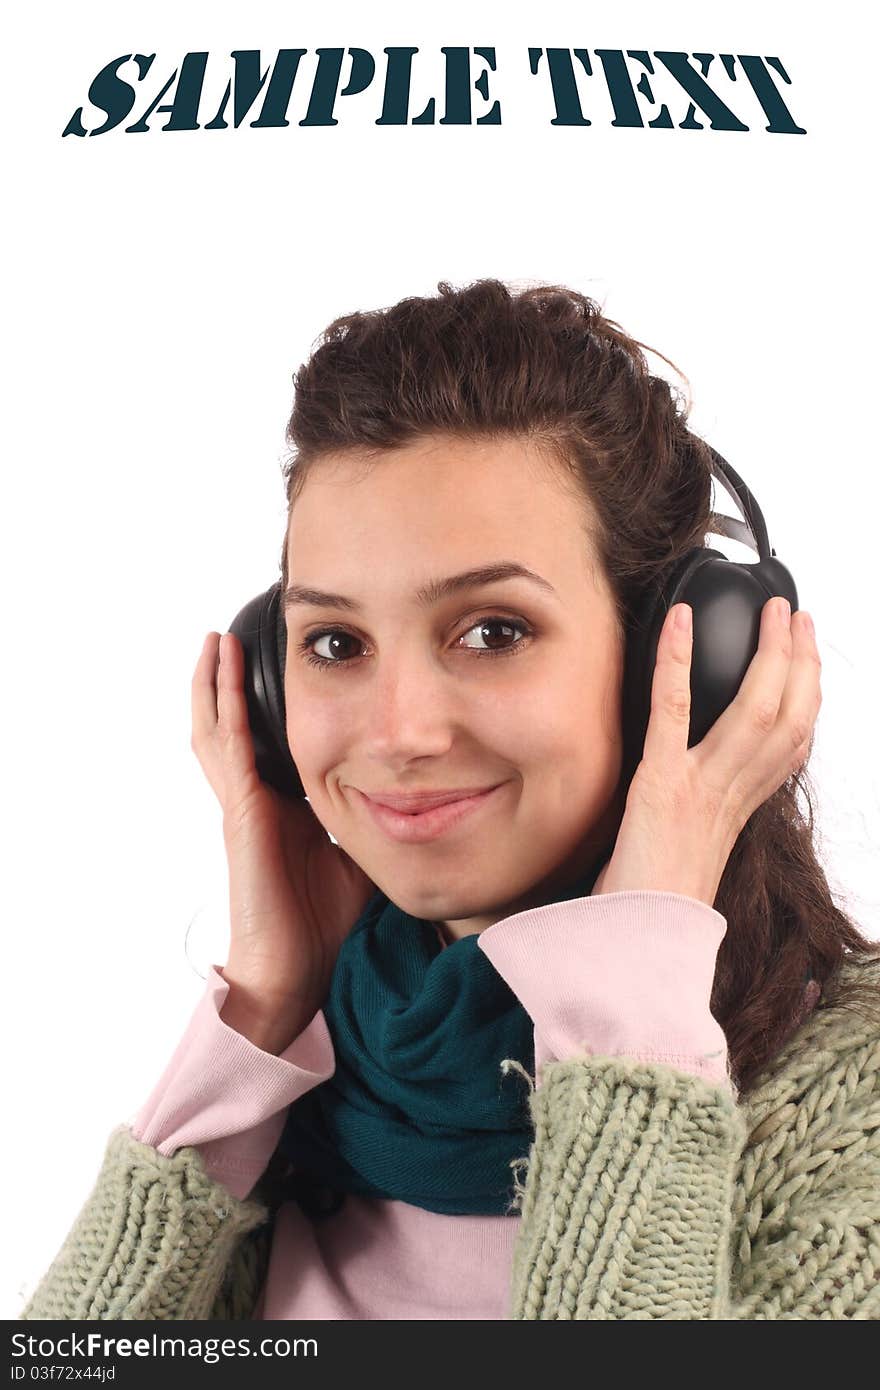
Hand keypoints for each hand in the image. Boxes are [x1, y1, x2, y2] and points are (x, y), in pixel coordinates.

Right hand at [191, 631, 377, 1048]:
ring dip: (216, 683)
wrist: (294, 971)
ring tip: (216, 641)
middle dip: (228, 684)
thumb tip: (422, 799)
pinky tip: (226, 667)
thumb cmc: (325, 925)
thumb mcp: (361, 856)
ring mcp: (242, 803)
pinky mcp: (241, 810)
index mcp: (280, 810)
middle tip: (229, 638)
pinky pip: (229, 744)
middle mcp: (255, 800)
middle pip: (230, 728)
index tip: (280, 671)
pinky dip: (226, 702)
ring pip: (216, 728)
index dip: (265, 708)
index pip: (268, 745)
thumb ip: (377, 823)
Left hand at [592, 597, 820, 907]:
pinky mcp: (659, 784)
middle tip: (795, 615)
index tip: (808, 659)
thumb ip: (708, 810)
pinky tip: (679, 622)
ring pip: (754, 711)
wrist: (636, 944)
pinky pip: (673, 712)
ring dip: (766, 653)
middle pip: (787, 718)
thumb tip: (708, 782)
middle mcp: (730, 795)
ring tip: (771, 612)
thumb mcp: (693, 848)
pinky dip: (676, 661)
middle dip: (799, 661)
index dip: (808, 696)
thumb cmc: (653, 901)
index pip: (793, 744)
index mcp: (740, 809)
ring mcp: (699, 788)